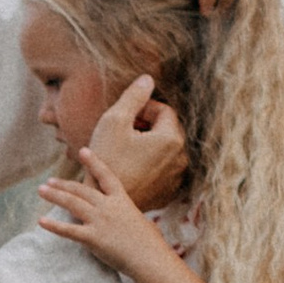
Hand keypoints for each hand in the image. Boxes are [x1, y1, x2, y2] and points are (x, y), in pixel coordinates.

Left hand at [37, 85, 183, 279]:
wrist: (151, 259)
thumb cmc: (151, 245)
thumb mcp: (140, 222)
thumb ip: (128, 217)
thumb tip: (129, 219)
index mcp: (122, 201)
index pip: (106, 176)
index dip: (94, 163)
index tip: (83, 151)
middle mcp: (109, 207)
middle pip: (82, 190)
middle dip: (64, 184)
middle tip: (50, 181)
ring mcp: (100, 221)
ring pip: (72, 203)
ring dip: (55, 195)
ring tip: (41, 190)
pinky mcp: (93, 238)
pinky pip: (69, 230)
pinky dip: (54, 226)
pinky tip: (41, 221)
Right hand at [79, 71, 187, 206]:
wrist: (102, 203)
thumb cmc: (106, 160)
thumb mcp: (114, 121)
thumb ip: (133, 96)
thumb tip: (148, 79)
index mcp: (172, 138)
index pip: (164, 110)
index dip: (143, 110)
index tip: (124, 119)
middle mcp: (181, 158)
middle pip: (167, 130)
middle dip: (147, 127)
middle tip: (122, 134)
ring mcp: (176, 178)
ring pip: (165, 150)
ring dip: (148, 145)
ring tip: (124, 151)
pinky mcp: (168, 192)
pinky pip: (163, 169)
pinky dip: (150, 164)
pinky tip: (130, 168)